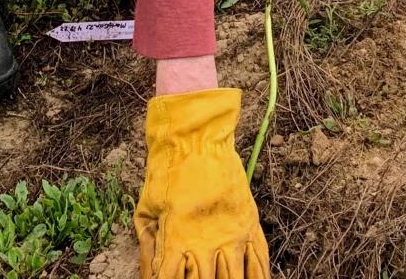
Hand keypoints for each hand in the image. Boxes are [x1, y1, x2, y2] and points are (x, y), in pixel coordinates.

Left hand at [135, 89, 270, 278]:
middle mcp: (207, 244)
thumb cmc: (167, 174)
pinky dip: (259, 277)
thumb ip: (149, 251)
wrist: (196, 140)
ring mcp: (232, 236)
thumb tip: (150, 278)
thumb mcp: (146, 211)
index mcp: (178, 242)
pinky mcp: (250, 225)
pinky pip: (259, 261)